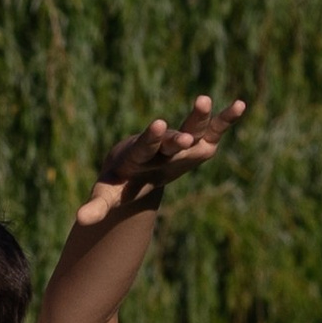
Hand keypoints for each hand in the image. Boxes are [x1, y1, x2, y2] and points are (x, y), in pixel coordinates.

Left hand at [81, 95, 247, 223]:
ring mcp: (179, 143)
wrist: (134, 167)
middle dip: (174, 137)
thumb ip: (96, 206)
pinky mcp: (197, 144)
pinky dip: (226, 119)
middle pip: (167, 139)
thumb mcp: (108, 194)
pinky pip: (213, 130)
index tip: (156, 124)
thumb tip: (80, 221)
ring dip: (198, 117)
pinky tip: (241, 105)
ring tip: (204, 101)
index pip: (143, 146)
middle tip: (182, 136)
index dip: (150, 137)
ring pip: (191, 128)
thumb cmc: (120, 182)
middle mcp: (159, 145)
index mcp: (137, 155)